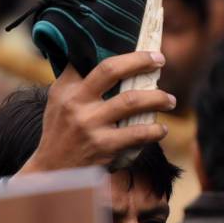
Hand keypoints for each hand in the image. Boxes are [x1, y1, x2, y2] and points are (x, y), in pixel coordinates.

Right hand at [16, 51, 172, 174]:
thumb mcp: (59, 101)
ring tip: (171, 100)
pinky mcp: (104, 146)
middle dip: (140, 61)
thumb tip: (100, 55)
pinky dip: (154, 130)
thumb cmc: (61, 132)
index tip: (147, 50)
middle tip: (160, 60)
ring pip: (131, 101)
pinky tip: (161, 129)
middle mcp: (77, 103)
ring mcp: (90, 124)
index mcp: (67, 89)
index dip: (123, 54)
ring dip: (157, 98)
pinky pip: (137, 133)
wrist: (53, 172)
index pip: (93, 61)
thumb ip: (76, 80)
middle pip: (111, 71)